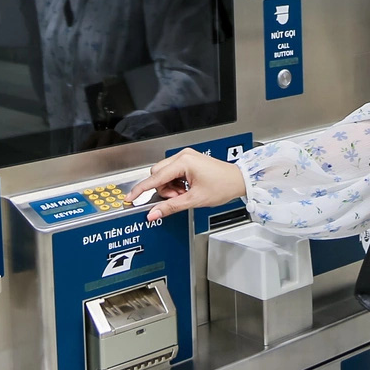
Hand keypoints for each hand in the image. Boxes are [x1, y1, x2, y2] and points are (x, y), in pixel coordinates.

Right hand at [128, 149, 247, 220]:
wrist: (238, 180)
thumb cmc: (223, 186)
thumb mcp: (194, 200)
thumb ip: (171, 207)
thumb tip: (154, 213)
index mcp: (183, 162)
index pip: (155, 178)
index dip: (141, 189)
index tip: (130, 198)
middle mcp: (183, 156)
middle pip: (158, 174)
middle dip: (163, 190)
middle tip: (177, 198)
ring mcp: (186, 157)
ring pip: (164, 174)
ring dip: (170, 187)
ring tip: (185, 194)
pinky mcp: (189, 160)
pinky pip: (172, 172)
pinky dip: (175, 183)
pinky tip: (186, 189)